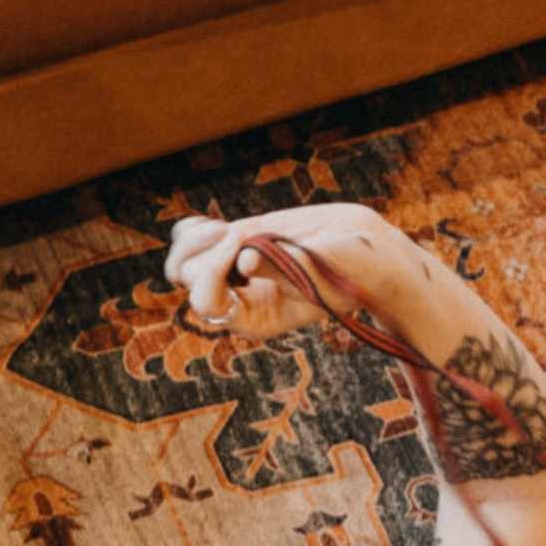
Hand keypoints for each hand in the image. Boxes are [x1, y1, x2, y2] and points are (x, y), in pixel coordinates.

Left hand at [164, 205, 397, 341]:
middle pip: (187, 279)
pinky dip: (195, 229)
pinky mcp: (236, 247)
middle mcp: (239, 301)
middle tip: (244, 233)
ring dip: (197, 239)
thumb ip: (282, 267)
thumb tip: (244, 260)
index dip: (212, 269)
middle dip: (208, 250)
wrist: (365, 253)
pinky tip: (218, 226)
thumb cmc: (352, 269)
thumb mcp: (321, 271)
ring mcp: (233, 275)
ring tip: (231, 230)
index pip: (206, 303)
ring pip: (181, 261)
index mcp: (256, 319)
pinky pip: (192, 241)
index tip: (242, 239)